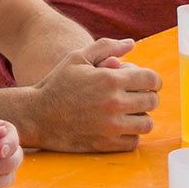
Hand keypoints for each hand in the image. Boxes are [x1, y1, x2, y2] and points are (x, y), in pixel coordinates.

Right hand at [26, 38, 161, 152]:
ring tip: (128, 113)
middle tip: (134, 96)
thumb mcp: (77, 58)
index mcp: (110, 79)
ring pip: (146, 123)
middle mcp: (114, 103)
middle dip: (146, 96)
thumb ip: (106, 47)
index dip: (152, 80)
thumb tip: (131, 43)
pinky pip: (134, 142)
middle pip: (152, 101)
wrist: (36, 115)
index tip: (144, 82)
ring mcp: (111, 126)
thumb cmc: (57, 84)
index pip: (151, 80)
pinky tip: (118, 127)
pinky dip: (130, 135)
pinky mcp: (106, 144)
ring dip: (140, 117)